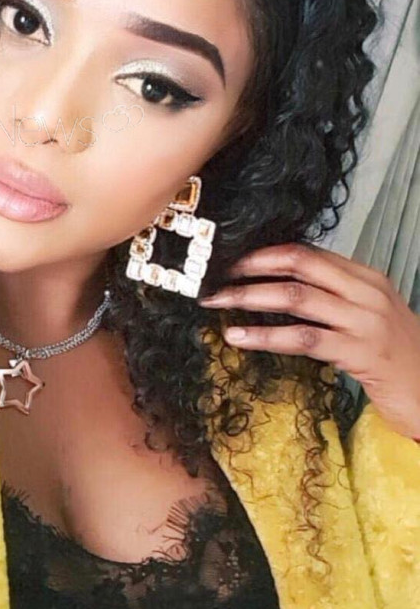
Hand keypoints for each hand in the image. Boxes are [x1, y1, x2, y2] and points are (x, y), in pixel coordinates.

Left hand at [198, 242, 419, 441]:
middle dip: (251, 268)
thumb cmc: (393, 355)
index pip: (307, 253)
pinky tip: (239, 338)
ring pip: (296, 298)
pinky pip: (303, 339)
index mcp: (365, 276)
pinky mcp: (360, 353)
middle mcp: (366, 292)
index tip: (231, 260)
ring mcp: (365, 321)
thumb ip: (332, 296)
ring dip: (249, 298)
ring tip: (216, 302)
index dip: (264, 254)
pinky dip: (265, 336)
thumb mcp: (365, 315)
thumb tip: (276, 284)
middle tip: (215, 275)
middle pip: (298, 265)